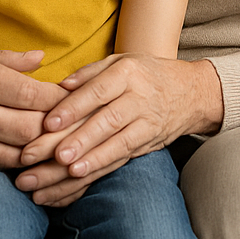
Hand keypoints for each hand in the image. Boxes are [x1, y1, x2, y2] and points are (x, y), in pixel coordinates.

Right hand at [0, 32, 67, 167]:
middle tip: (71, 125)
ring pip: (11, 154)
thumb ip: (9, 59)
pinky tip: (24, 155)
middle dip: (54, 130)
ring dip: (35, 151)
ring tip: (53, 145)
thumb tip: (42, 60)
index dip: (60, 101)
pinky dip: (9, 160)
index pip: (33, 96)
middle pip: (28, 130)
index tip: (75, 99)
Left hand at [13, 54, 222, 205]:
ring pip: (117, 142)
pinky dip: (101, 167)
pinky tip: (80, 176)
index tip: (48, 123)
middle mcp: (140, 96)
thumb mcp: (121, 62)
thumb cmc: (146, 74)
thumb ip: (89, 73)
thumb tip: (60, 86)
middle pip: (107, 119)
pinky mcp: (149, 141)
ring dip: (91, 158)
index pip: (99, 90)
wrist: (191, 92)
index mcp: (128, 72)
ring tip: (66, 170)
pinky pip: (123, 156)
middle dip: (78, 138)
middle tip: (50, 155)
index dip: (73, 107)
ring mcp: (148, 121)